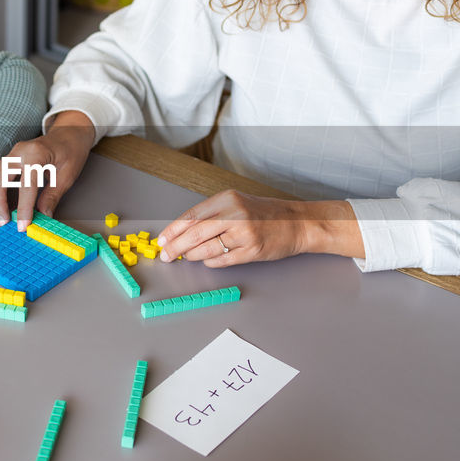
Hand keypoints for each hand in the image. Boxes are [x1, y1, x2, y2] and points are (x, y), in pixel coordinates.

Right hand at [0, 110, 96, 230]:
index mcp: (37, 154)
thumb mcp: (67, 176)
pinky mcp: (9, 158)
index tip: (23, 225)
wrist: (69, 133)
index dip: (24, 208)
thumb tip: (42, 216)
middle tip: (4, 222)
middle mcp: (19, 151)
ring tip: (0, 216)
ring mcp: (12, 153)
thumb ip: (52, 196)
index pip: (26, 185)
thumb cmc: (71, 150)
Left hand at [156, 190, 364, 265]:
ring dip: (192, 255)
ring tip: (185, 257)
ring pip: (206, 249)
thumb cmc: (264, 213)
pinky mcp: (252, 251)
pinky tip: (206, 260)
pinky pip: (222, 260)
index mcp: (227, 199)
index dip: (173, 230)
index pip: (192, 216)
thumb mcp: (236, 204)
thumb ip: (212, 215)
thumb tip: (182, 231)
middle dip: (176, 246)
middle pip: (195, 234)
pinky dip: (210, 261)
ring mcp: (244, 234)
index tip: (162, 240)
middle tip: (166, 255)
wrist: (297, 223)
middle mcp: (235, 214)